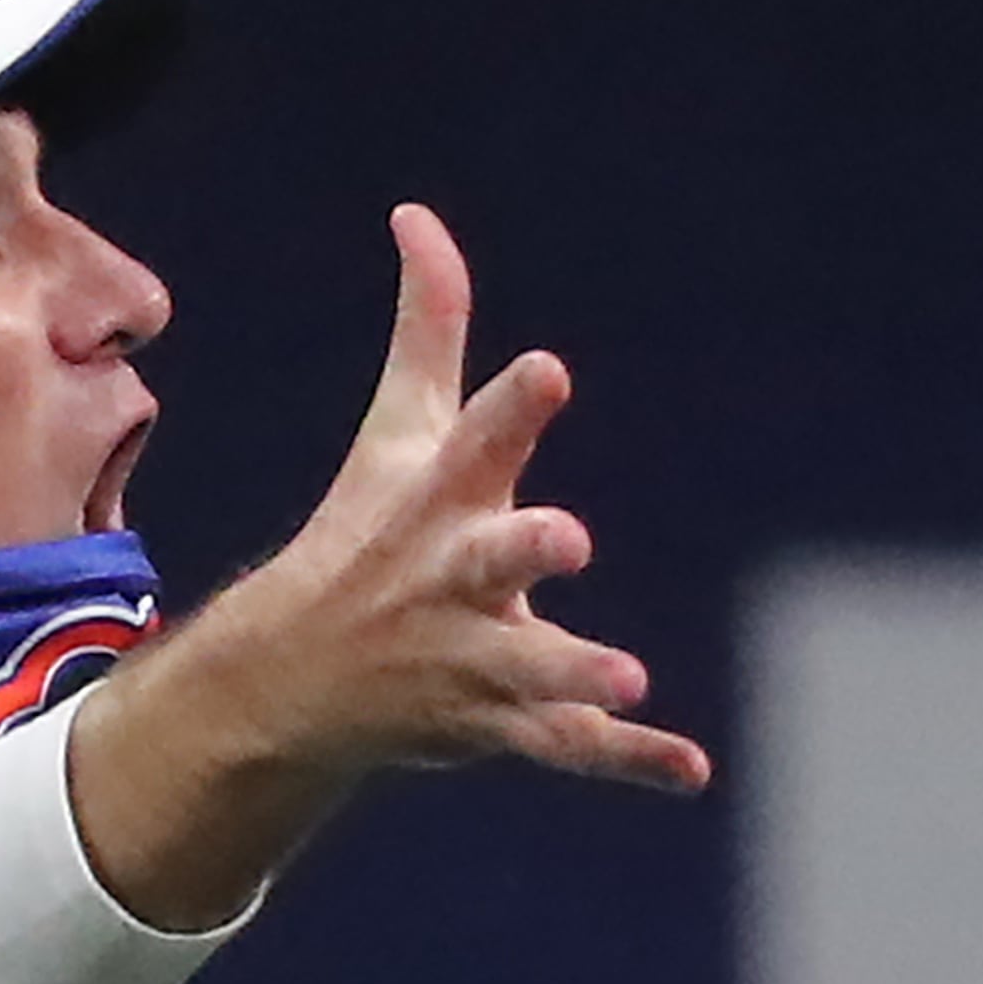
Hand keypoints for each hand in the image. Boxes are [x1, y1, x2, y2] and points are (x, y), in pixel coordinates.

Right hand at [203, 204, 707, 788]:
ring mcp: (470, 659)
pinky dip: (629, 761)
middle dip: (524, 550)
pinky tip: (692, 769)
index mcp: (434, 502)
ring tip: (633, 678)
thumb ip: (428, 330)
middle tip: (568, 538)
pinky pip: (567, 746)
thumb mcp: (395, 434)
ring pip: (529, 670)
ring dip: (576, 672)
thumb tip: (417, 214)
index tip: (549, 370)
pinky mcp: (495, 724)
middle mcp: (449, 581)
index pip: (475, 443)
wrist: (291, 685)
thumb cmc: (365, 534)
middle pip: (490, 561)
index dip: (513, 407)